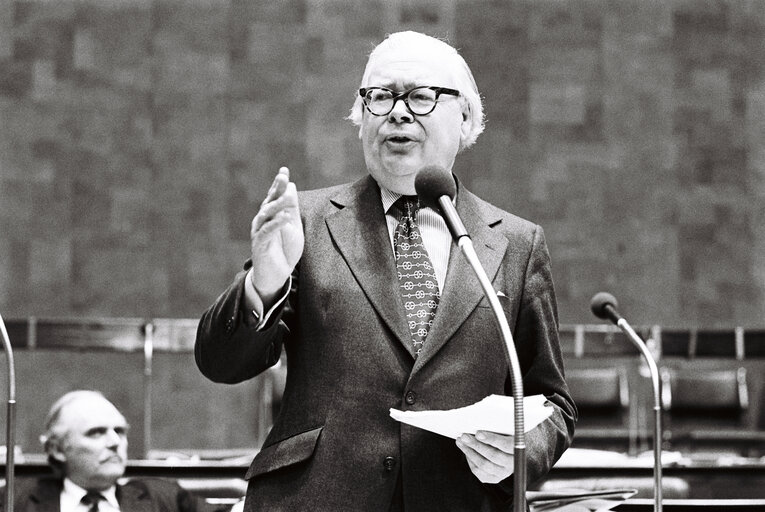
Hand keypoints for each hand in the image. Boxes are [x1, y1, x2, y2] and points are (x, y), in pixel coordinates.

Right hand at [250, 167, 303, 304]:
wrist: (276, 275)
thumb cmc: (284, 250)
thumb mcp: (293, 227)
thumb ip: (292, 208)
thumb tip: (291, 186)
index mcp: (270, 215)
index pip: (275, 196)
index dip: (279, 184)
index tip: (284, 170)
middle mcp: (262, 221)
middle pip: (269, 201)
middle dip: (276, 189)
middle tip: (283, 176)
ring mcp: (260, 232)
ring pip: (266, 215)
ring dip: (276, 204)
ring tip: (287, 196)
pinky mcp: (260, 245)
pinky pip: (267, 232)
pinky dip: (275, 224)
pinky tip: (284, 217)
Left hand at [456, 431, 514, 483]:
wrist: (509, 450)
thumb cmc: (504, 435)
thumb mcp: (505, 429)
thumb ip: (496, 428)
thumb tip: (479, 422)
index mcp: (518, 449)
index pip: (506, 445)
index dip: (492, 439)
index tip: (478, 433)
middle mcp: (512, 464)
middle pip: (493, 456)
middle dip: (476, 445)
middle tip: (464, 436)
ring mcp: (503, 473)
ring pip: (483, 464)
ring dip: (469, 452)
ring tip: (460, 441)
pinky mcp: (494, 478)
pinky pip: (479, 472)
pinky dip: (470, 460)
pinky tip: (466, 450)